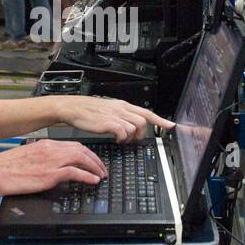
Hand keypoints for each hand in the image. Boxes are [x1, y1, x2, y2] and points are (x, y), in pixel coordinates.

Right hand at [0, 139, 105, 194]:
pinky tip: (94, 180)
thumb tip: (50, 164)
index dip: (86, 153)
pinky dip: (88, 176)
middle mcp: (51, 149)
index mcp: (45, 144)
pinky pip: (75, 172)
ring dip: (95, 167)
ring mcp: (51, 161)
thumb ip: (41, 157)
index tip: (92, 160)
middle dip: (95, 159)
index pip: (73, 145)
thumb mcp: (26, 156)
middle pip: (81, 150)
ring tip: (102, 175)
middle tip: (102, 168)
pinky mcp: (50, 174)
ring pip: (82, 158)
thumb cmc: (5, 167)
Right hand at [56, 97, 175, 142]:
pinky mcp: (108, 123)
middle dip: (142, 133)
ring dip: (131, 137)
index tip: (171, 126)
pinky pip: (123, 132)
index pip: (147, 112)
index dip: (160, 120)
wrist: (73, 108)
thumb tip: (131, 126)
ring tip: (122, 140)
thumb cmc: (89, 111)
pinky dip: (122, 138)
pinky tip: (116, 139)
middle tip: (133, 140)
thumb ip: (122, 116)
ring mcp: (115, 115)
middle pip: (143, 121)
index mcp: (123, 105)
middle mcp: (121, 109)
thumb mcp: (109, 110)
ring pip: (135, 127)